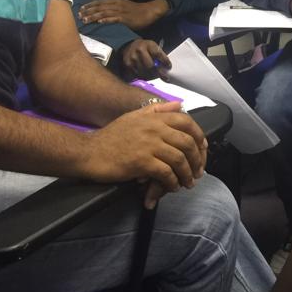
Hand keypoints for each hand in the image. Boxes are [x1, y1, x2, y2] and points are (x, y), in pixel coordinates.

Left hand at [78, 0, 167, 30]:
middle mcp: (117, 5)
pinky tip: (100, 22)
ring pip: (104, 13)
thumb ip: (113, 7)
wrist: (148, 11)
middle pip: (100, 7)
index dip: (90, 5)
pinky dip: (106, 20)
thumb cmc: (135, 10)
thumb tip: (103, 12)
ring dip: (94, 16)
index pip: (99, 2)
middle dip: (89, 11)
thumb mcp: (123, 5)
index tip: (81, 9)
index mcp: (116, 1)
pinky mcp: (126, 19)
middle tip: (79, 15)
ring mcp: (121, 12)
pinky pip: (114, 19)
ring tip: (85, 20)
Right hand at [80, 100, 207, 208]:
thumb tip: (179, 104)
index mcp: (154, 117)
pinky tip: (172, 187)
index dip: (199, 135)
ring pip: (179, 159)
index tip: (203, 148)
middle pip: (187, 142)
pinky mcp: (141, 162)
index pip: (186, 121)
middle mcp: (154, 128)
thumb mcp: (134, 116)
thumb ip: (157, 109)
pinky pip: (166, 173)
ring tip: (187, 183)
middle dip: (197, 159)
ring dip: (187, 174)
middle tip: (197, 171)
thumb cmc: (111, 136)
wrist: (89, 152)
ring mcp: (148, 145)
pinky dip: (172, 182)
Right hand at [120, 39, 170, 77]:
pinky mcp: (128, 65)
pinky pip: (137, 75)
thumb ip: (159, 55)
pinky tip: (147, 76)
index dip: (164, 61)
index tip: (169, 67)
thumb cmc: (145, 48)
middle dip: (158, 73)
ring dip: (152, 77)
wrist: (130, 46)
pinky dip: (143, 77)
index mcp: (149, 45)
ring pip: (144, 72)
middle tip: (164, 77)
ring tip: (156, 77)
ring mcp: (133, 58)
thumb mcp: (153, 47)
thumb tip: (166, 67)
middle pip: (150, 66)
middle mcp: (140, 51)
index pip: (158, 54)